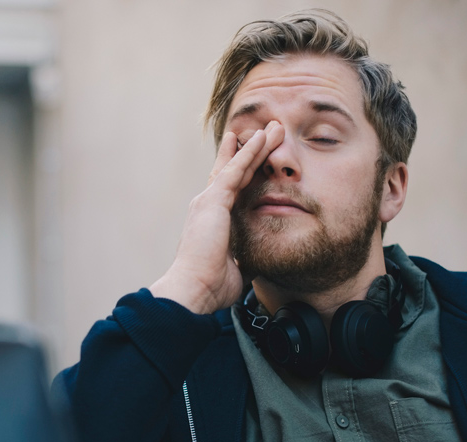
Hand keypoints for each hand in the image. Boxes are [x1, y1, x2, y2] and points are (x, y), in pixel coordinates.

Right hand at [149, 121, 284, 313]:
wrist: (194, 289)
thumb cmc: (211, 285)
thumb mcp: (236, 269)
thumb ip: (246, 258)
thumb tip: (258, 262)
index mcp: (211, 221)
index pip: (230, 190)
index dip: (243, 172)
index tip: (253, 157)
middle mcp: (206, 206)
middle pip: (232, 171)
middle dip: (248, 151)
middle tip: (262, 132)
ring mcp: (208, 201)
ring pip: (237, 165)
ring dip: (256, 145)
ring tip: (272, 127)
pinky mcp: (213, 200)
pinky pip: (236, 170)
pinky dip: (250, 152)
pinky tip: (263, 138)